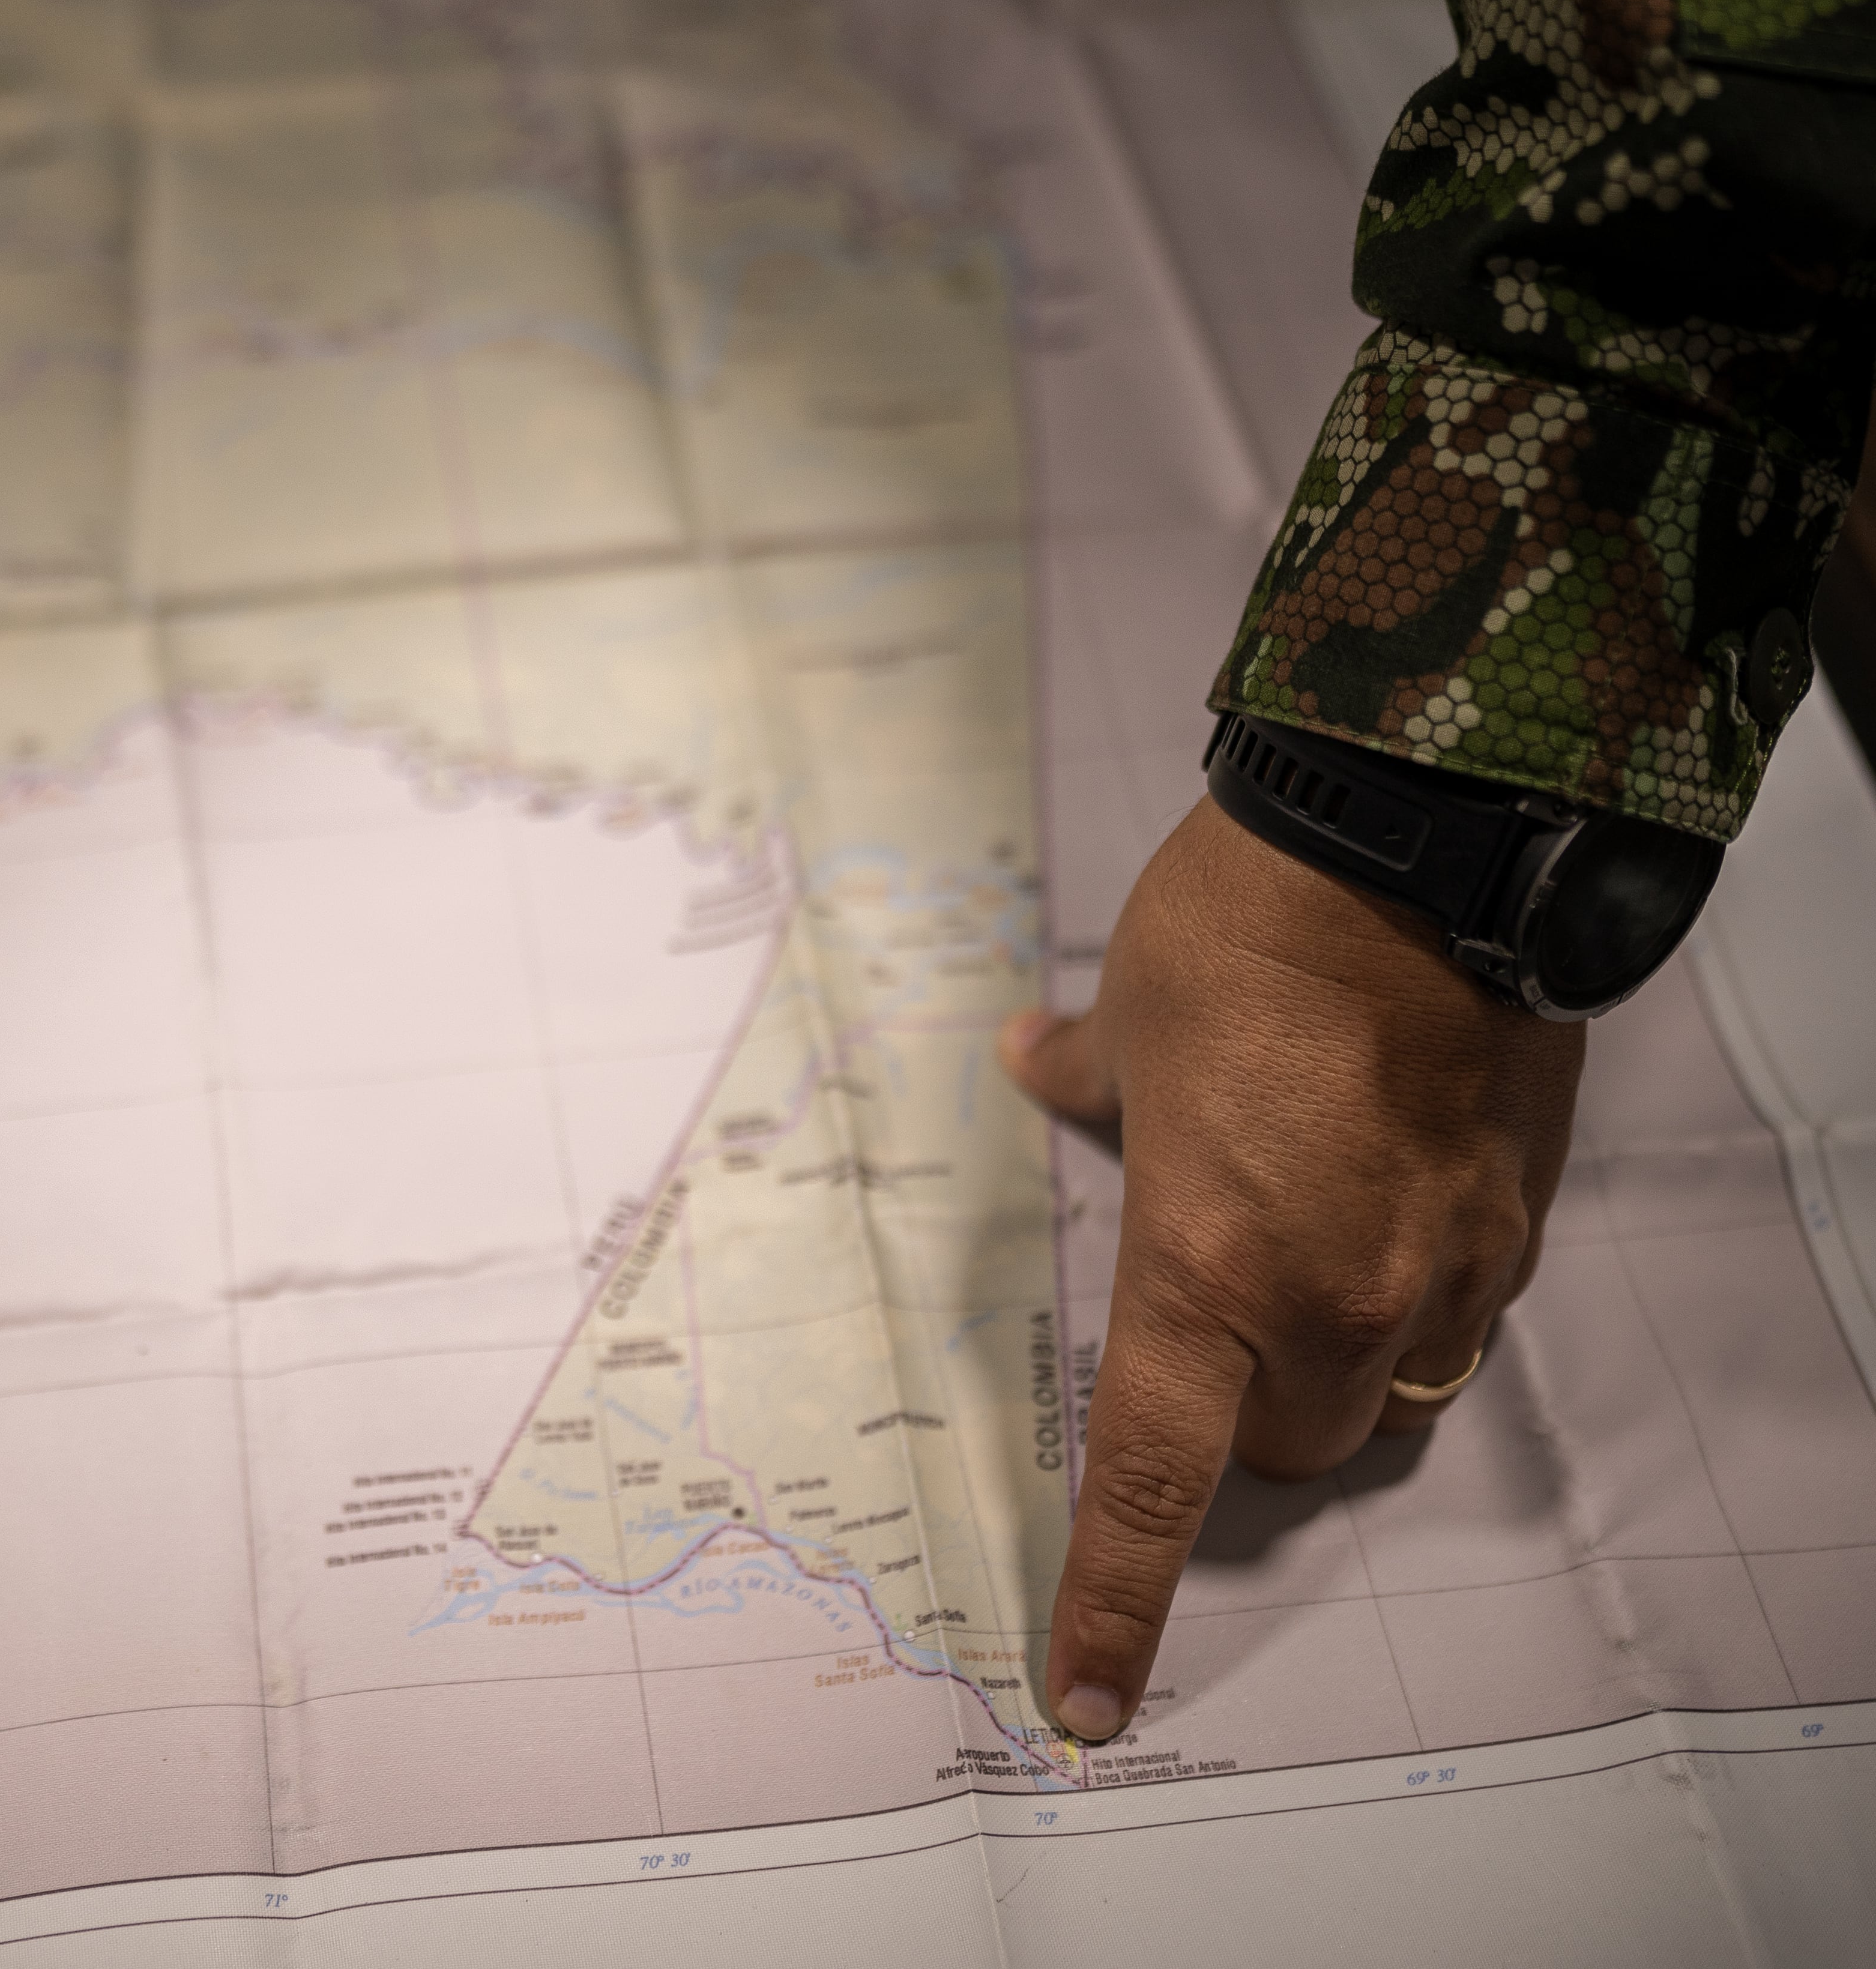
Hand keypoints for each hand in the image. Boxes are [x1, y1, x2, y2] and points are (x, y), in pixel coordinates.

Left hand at [998, 797, 1585, 1743]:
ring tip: (1304, 1258)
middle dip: (1245, 1420)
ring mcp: (1439, 1267)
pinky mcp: (1517, 1221)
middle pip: (1287, 1452)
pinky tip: (1383, 1201)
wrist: (1420, 849)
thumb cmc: (1247, 937)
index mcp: (1206, 1273)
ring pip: (1386, 1401)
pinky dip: (1415, 1295)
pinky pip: (1460, 1315)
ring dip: (1339, 1370)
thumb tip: (1031, 1063)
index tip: (1084, 1699)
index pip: (1148, 1482)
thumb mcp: (1127, 1018)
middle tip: (1210, 1329)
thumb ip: (1081, 1080)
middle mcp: (1331, 1299)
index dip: (1112, 1602)